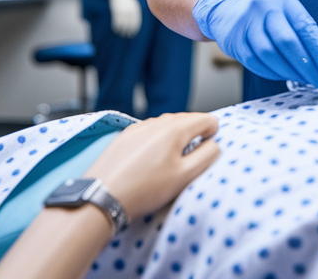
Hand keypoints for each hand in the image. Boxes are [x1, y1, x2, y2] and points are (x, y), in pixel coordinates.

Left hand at [84, 112, 219, 219]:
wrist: (103, 196)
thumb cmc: (144, 188)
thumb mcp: (185, 176)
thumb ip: (207, 156)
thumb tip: (214, 144)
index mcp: (175, 129)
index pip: (206, 119)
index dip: (212, 134)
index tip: (206, 151)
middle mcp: (156, 122)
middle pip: (186, 119)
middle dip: (194, 135)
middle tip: (191, 159)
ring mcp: (138, 127)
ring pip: (166, 125)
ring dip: (174, 138)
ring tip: (170, 162)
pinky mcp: (124, 137)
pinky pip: (148, 132)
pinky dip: (155, 141)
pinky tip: (149, 161)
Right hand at [106, 0, 142, 37]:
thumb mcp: (133, 4)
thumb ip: (134, 12)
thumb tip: (134, 21)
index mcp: (134, 9)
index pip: (136, 22)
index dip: (134, 28)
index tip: (133, 33)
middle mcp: (129, 11)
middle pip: (129, 24)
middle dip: (129, 31)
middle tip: (128, 36)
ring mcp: (122, 11)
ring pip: (122, 23)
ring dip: (122, 30)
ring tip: (122, 34)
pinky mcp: (116, 10)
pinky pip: (116, 20)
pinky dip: (116, 26)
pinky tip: (116, 30)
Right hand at [192, 0, 317, 90]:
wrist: (227, 11)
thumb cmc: (268, 18)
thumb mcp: (287, 16)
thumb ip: (304, 36)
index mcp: (284, 0)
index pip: (306, 29)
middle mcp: (264, 8)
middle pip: (287, 42)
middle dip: (307, 68)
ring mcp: (246, 23)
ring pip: (270, 55)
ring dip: (289, 73)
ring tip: (304, 81)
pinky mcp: (233, 40)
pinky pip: (255, 63)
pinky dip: (272, 73)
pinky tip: (282, 75)